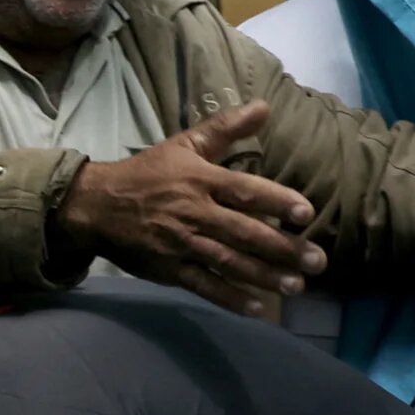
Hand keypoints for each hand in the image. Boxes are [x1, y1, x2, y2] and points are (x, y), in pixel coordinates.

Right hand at [56, 103, 328, 314]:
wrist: (96, 205)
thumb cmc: (147, 173)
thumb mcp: (185, 144)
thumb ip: (226, 128)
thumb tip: (264, 106)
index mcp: (199, 179)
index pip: (244, 190)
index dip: (276, 201)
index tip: (307, 213)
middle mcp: (194, 212)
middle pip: (244, 232)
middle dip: (283, 248)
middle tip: (318, 261)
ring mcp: (181, 243)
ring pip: (228, 262)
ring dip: (264, 276)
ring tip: (296, 286)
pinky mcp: (170, 269)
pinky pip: (204, 286)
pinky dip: (230, 298)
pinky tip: (258, 309)